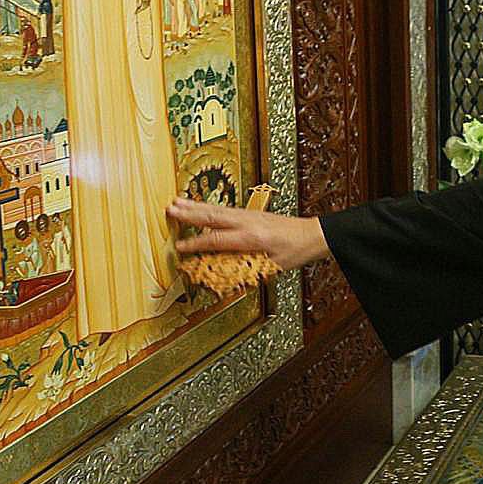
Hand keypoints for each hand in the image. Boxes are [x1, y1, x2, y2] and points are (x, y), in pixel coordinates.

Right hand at [166, 198, 330, 271]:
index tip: (179, 247)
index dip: (196, 244)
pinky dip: (208, 207)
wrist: (313, 234)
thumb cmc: (296, 251)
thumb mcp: (273, 268)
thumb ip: (248, 272)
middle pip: (213, 217)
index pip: (218, 240)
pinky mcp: (251, 213)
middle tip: (169, 210)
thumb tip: (225, 281)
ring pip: (217, 209)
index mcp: (252, 237)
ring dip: (195, 206)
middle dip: (190, 214)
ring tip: (176, 202)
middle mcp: (248, 222)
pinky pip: (225, 209)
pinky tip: (198, 205)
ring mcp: (249, 215)